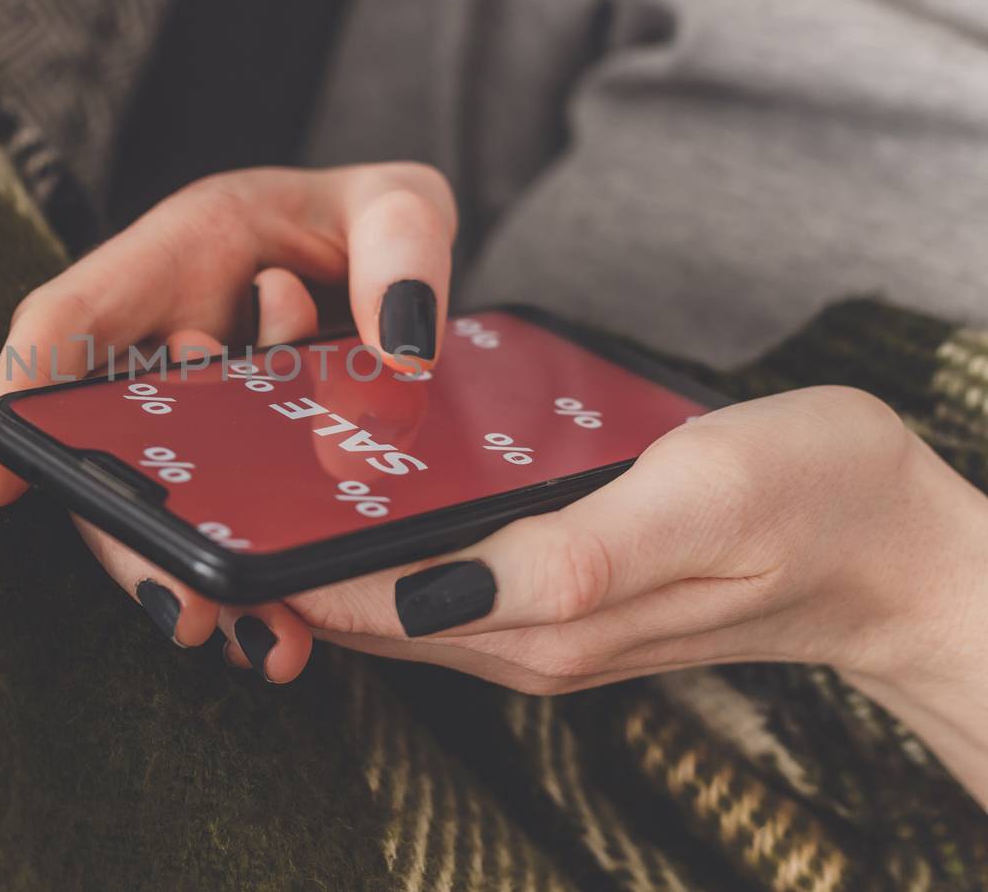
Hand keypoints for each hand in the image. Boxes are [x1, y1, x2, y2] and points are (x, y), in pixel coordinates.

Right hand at [0, 163, 456, 678]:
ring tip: (263, 640)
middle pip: (103, 442)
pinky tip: (286, 634)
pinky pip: (214, 526)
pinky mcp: (226, 464)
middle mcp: (162, 341)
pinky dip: (243, 581)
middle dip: (129, 534)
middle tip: (186, 608)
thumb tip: (400, 354)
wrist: (402, 263)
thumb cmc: (384, 219)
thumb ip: (404, 250)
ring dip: (191, 576)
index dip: (20, 389)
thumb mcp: (403, 205)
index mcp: (178, 256)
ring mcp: (189, 411)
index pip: (71, 316)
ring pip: (157, 503)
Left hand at [278, 384, 987, 802]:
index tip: (211, 515)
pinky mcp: (559, 590)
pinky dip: (385, 537)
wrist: (896, 545)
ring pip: (393, 592)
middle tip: (214, 477)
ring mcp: (538, 620)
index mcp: (540, 621)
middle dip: (282, 553)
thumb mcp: (697, 503)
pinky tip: (363, 486)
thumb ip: (569, 558)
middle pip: (362, 609)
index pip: (367, 607)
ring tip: (260, 472)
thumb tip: (435, 591)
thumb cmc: (813, 503)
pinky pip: (441, 572)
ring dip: (324, 544)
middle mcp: (523, 635)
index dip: (282, 566)